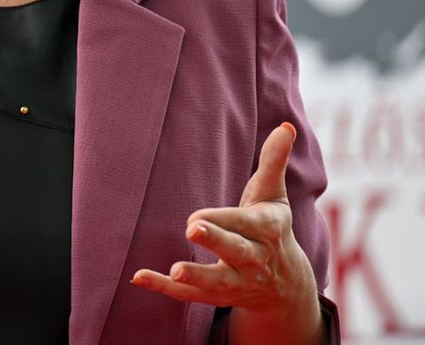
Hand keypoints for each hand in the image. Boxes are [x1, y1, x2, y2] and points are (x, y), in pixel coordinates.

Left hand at [131, 123, 322, 341]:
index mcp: (267, 230)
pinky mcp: (219, 297)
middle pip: (236, 252)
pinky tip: (138, 277)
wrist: (286, 285)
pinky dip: (165, 289)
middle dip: (216, 241)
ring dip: (197, 278)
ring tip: (174, 271)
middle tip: (192, 228)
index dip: (224, 219)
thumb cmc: (270, 227)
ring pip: (217, 283)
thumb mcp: (274, 195)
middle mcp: (256, 259)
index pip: (246, 223)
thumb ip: (274, 162)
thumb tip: (285, 126)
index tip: (198, 216)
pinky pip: (190, 297)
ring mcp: (238, 282)